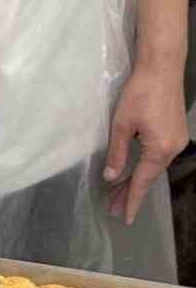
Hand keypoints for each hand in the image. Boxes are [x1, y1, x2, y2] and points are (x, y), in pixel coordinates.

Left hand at [103, 65, 189, 223]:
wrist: (162, 69)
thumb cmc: (139, 93)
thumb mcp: (121, 124)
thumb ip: (117, 153)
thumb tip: (110, 176)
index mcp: (159, 150)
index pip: (142, 182)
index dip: (131, 200)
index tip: (125, 218)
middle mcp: (173, 150)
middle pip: (148, 178)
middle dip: (130, 193)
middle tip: (114, 209)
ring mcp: (177, 142)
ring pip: (154, 168)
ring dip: (137, 180)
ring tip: (118, 194)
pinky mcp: (176, 133)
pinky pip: (159, 157)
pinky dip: (145, 167)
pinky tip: (135, 172)